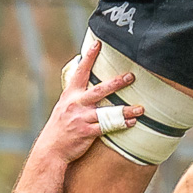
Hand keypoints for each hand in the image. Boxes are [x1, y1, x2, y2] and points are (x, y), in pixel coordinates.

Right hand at [43, 38, 144, 162]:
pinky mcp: (86, 132)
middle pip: (99, 90)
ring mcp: (81, 118)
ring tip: (141, 108)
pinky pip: (107, 127)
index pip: (81, 72)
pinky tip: (132, 123)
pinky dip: (121, 124)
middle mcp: (76, 104)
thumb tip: (81, 70)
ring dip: (126, 110)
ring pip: (107, 111)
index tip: (98, 43)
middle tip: (131, 76)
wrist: (51, 149)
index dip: (90, 57)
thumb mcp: (64, 105)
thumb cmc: (61, 125)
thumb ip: (76, 91)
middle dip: (116, 82)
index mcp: (70, 94)